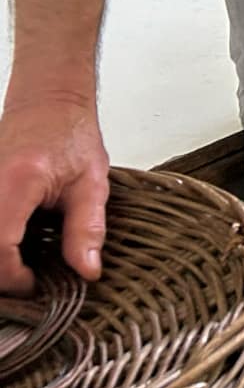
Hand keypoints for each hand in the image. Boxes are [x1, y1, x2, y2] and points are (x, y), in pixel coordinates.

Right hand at [0, 96, 108, 294]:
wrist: (47, 102)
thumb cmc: (70, 134)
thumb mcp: (91, 183)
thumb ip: (87, 229)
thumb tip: (87, 271)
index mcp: (17, 182)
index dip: (14, 278)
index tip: (36, 285)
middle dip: (2, 276)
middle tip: (29, 281)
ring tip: (22, 265)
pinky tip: (14, 245)